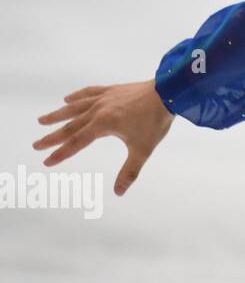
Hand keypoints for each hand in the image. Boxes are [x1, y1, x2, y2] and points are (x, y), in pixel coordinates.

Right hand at [35, 81, 175, 196]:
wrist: (168, 92)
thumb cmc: (155, 121)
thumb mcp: (143, 149)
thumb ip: (130, 171)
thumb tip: (119, 192)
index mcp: (103, 125)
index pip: (77, 142)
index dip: (61, 153)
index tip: (47, 161)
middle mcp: (98, 110)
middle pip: (71, 125)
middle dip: (53, 136)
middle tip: (37, 145)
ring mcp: (104, 98)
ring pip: (75, 107)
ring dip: (58, 115)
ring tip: (42, 120)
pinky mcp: (112, 90)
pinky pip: (89, 92)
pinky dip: (77, 96)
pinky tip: (67, 99)